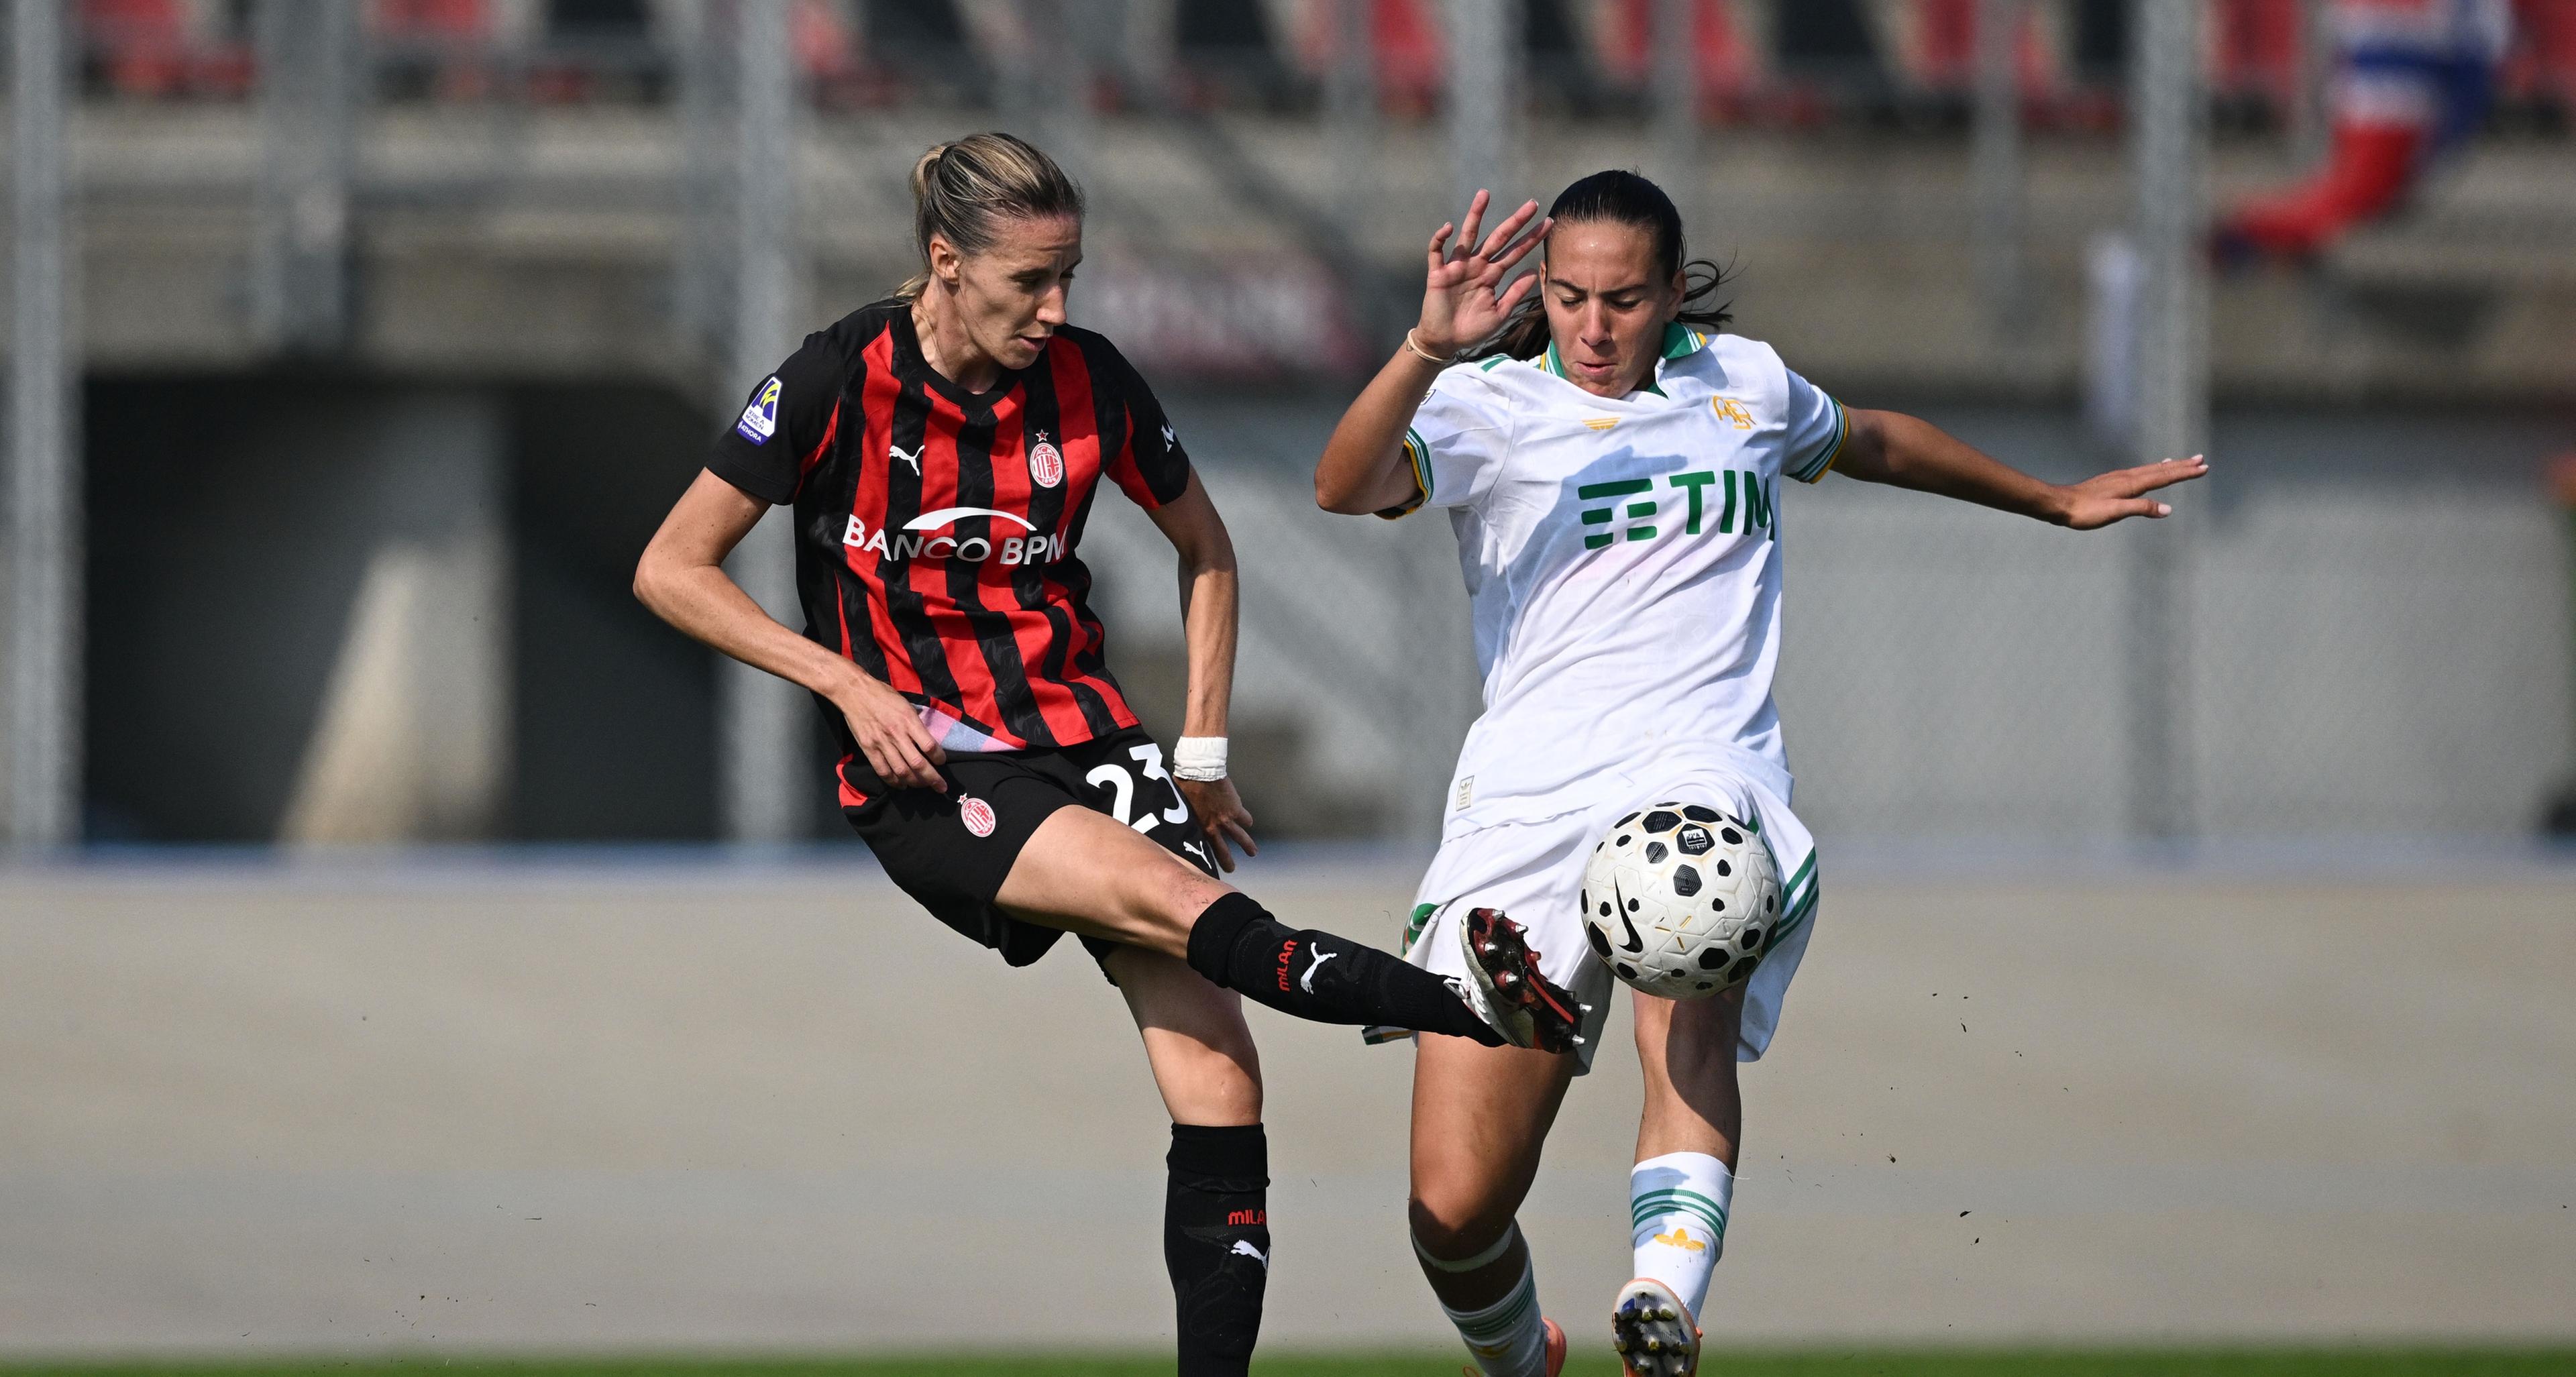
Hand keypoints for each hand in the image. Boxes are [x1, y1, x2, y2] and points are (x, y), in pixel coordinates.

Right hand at [837, 673, 945, 790]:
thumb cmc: (882, 694)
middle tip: (941, 787)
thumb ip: (915, 722)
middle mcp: (896, 734)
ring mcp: (881, 743)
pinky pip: (883, 771)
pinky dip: (894, 781)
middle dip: (932, 779)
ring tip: (922, 785)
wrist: (854, 692)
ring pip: (901, 771)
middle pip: (918, 764)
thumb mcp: (905, 704)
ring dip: (914, 782)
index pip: (929, 746)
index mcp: (908, 721)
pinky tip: (901, 785)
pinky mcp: (868, 749)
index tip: (942, 762)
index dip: (939, 758)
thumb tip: (926, 737)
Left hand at [1177, 777, 1256, 872]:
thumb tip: (1172, 815)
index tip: (1206, 866)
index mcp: (1197, 826)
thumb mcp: (1179, 803)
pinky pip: (1245, 818)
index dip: (1204, 857)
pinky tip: (1249, 822)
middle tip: (1231, 869)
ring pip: (1240, 837)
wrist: (1200, 771)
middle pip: (1222, 850)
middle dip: (1227, 861)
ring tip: (1252, 852)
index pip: (1201, 847)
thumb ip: (1181, 813)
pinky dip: (1247, 820)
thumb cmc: (1185, 784)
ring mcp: (1226, 819)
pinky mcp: (1236, 808)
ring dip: (1247, 845)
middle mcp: (1213, 827)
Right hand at [1417, 190, 1549, 357]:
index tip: (1548, 223)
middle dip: (1515, 222)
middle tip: (1532, 204)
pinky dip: (1440, 238)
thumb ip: (1515, 293)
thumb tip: (1533, 272)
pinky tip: (1449, 227)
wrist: (1445, 341)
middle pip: (1498, 238)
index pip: (1515, 252)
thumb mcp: (1499, 313)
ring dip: (1475, 215)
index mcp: (1492, 275)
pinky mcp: (1438, 273)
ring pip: (1468, 236)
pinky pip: (1437, 251)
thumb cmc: (1472, 329)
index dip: (1531, 238)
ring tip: (1484, 195)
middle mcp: (1477, 265)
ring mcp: (1457, 267)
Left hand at [2052, 454, 2207, 529]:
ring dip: (2169, 466)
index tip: (2203, 468)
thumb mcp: (2114, 512)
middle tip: (2202, 460)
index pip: (2164, 476)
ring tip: (2183, 462)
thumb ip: (2140, 509)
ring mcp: (2119, 478)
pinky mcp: (2112, 482)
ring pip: (2150, 469)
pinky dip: (2152, 470)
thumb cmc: (2085, 511)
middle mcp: (2127, 477)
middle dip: (2182, 466)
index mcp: (2131, 484)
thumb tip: (2167, 509)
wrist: (2059, 504)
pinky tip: (2150, 471)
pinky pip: (2139, 472)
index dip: (2184, 473)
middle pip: (2160, 469)